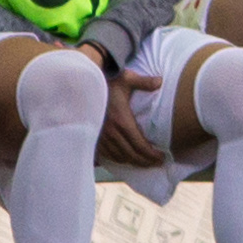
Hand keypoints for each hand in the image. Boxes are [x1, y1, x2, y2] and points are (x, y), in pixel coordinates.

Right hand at [84, 48, 165, 169]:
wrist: (80, 85)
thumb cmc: (105, 81)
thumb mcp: (126, 79)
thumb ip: (144, 82)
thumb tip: (161, 81)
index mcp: (122, 121)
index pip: (140, 145)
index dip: (151, 154)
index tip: (162, 157)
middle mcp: (110, 132)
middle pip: (130, 154)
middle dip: (145, 161)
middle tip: (157, 164)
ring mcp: (100, 136)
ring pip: (118, 156)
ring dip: (132, 162)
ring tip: (144, 163)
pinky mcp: (92, 136)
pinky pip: (105, 154)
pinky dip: (117, 159)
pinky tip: (124, 158)